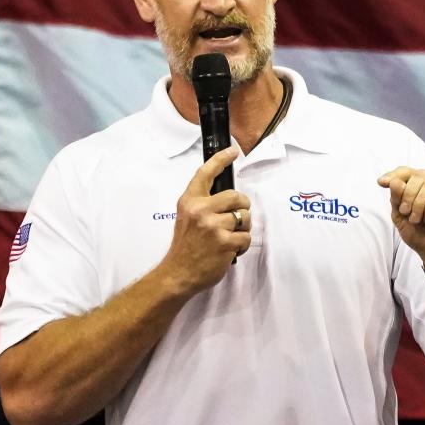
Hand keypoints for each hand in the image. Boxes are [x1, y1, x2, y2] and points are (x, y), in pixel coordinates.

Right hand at [163, 146, 250, 293]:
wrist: (177, 274)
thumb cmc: (185, 246)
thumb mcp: (186, 217)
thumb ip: (202, 203)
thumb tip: (228, 196)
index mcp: (190, 201)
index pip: (206, 173)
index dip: (221, 159)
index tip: (233, 151)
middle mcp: (201, 210)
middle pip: (237, 196)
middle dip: (242, 208)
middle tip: (236, 218)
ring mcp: (213, 226)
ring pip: (245, 217)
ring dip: (243, 229)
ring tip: (230, 237)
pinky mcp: (225, 242)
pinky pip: (246, 237)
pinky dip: (242, 245)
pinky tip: (230, 250)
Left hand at [377, 167, 424, 272]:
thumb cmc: (419, 233)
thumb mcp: (400, 216)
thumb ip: (396, 198)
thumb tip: (392, 181)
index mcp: (421, 183)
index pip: (406, 171)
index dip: (394, 175)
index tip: (382, 183)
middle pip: (418, 176)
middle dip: (407, 195)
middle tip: (405, 213)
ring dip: (418, 203)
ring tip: (416, 219)